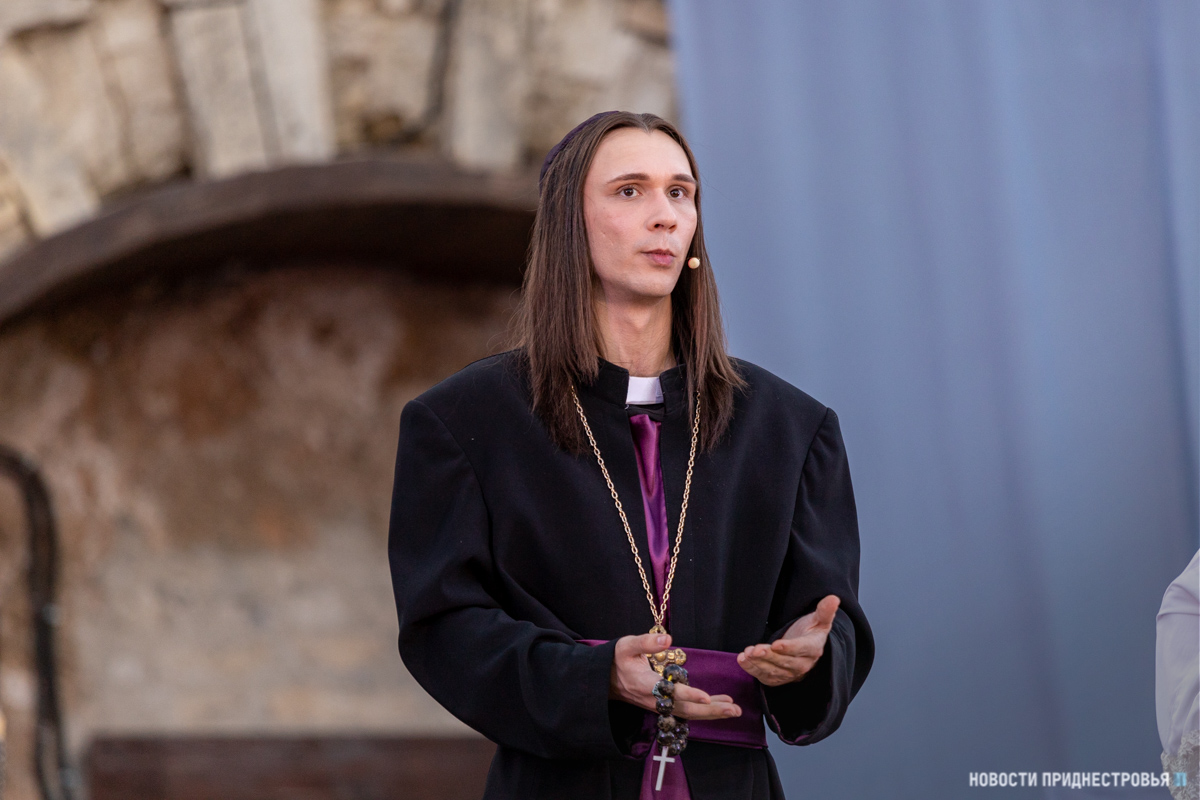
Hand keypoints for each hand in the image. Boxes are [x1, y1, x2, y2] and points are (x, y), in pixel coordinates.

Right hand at [610, 632, 741, 719]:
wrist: (606, 680)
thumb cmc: (617, 659)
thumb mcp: (626, 646)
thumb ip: (645, 642)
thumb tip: (667, 639)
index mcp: (645, 684)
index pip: (669, 692)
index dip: (688, 695)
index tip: (705, 697)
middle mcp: (654, 700)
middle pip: (685, 709)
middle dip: (710, 710)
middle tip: (733, 709)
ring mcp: (660, 706)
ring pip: (688, 713)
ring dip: (712, 713)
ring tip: (734, 709)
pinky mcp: (664, 706)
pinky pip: (687, 711)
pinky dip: (705, 710)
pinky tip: (721, 705)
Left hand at [737, 594, 838, 686]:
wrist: (804, 649)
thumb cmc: (810, 631)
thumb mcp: (819, 620)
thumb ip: (825, 611)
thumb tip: (834, 598)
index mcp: (813, 649)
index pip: (801, 649)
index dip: (789, 648)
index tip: (776, 644)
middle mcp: (802, 665)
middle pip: (784, 662)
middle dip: (769, 656)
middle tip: (755, 649)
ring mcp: (789, 674)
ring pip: (773, 671)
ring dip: (758, 663)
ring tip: (747, 653)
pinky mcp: (777, 679)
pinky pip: (764, 677)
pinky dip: (752, 669)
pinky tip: (743, 660)